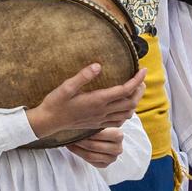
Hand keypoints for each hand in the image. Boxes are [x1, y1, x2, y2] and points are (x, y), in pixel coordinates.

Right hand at [28, 64, 145, 142]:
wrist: (48, 122)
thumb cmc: (56, 103)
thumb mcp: (66, 87)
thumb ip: (83, 76)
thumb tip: (98, 66)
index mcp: (97, 100)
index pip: (125, 90)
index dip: (137, 80)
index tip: (142, 70)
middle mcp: (102, 111)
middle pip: (131, 102)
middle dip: (139, 90)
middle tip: (140, 78)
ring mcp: (101, 119)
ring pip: (127, 113)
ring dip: (135, 101)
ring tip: (135, 90)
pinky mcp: (97, 124)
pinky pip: (118, 121)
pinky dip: (126, 113)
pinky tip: (123, 107)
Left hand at [66, 126, 124, 168]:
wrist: (106, 136)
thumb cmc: (101, 127)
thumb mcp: (100, 122)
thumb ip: (94, 121)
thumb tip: (78, 120)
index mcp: (118, 135)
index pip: (99, 135)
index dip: (85, 132)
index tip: (75, 127)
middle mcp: (117, 148)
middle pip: (93, 146)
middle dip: (79, 140)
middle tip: (68, 135)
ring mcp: (112, 158)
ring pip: (90, 155)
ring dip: (77, 148)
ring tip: (69, 141)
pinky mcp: (105, 164)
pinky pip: (90, 161)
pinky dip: (79, 154)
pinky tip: (73, 147)